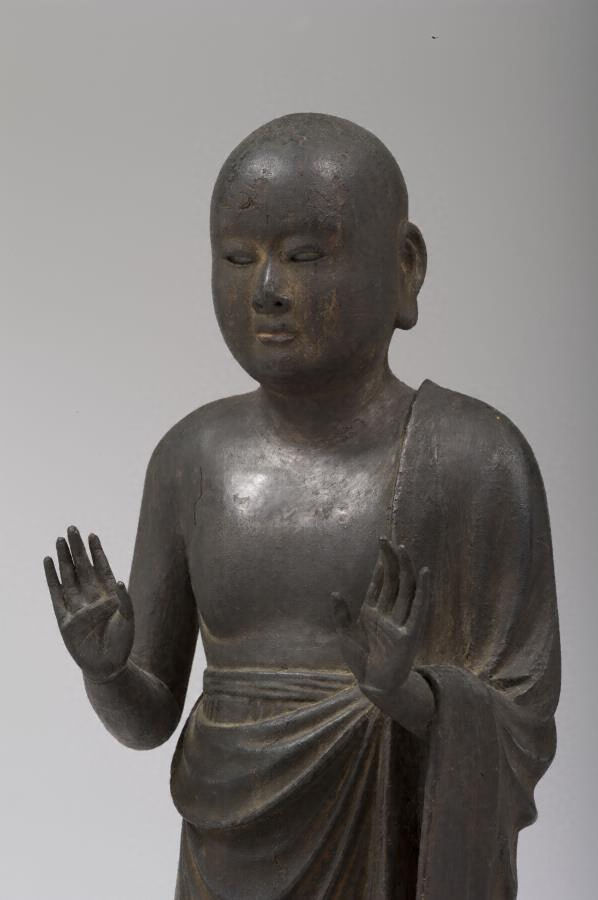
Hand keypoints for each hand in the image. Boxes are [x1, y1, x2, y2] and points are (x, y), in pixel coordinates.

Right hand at [44, 526, 133, 682]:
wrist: (108, 666)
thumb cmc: (121, 643)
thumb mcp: (129, 621)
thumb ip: (126, 601)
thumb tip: (120, 581)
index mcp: (109, 595)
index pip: (102, 568)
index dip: (97, 552)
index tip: (92, 535)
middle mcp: (92, 596)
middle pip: (83, 567)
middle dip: (78, 548)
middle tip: (72, 528)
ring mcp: (77, 605)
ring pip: (69, 576)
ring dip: (64, 558)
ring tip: (59, 540)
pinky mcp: (64, 618)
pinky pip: (56, 594)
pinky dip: (52, 578)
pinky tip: (48, 562)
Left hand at [332, 537, 429, 700]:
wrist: (372, 685)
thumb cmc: (360, 661)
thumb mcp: (345, 634)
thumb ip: (341, 614)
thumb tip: (335, 592)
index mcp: (373, 611)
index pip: (379, 581)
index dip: (380, 563)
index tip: (382, 544)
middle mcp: (388, 613)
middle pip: (393, 580)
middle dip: (391, 559)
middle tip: (388, 539)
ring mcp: (401, 621)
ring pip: (405, 588)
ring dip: (404, 568)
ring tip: (403, 548)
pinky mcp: (411, 633)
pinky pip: (418, 608)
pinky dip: (423, 590)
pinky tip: (423, 573)